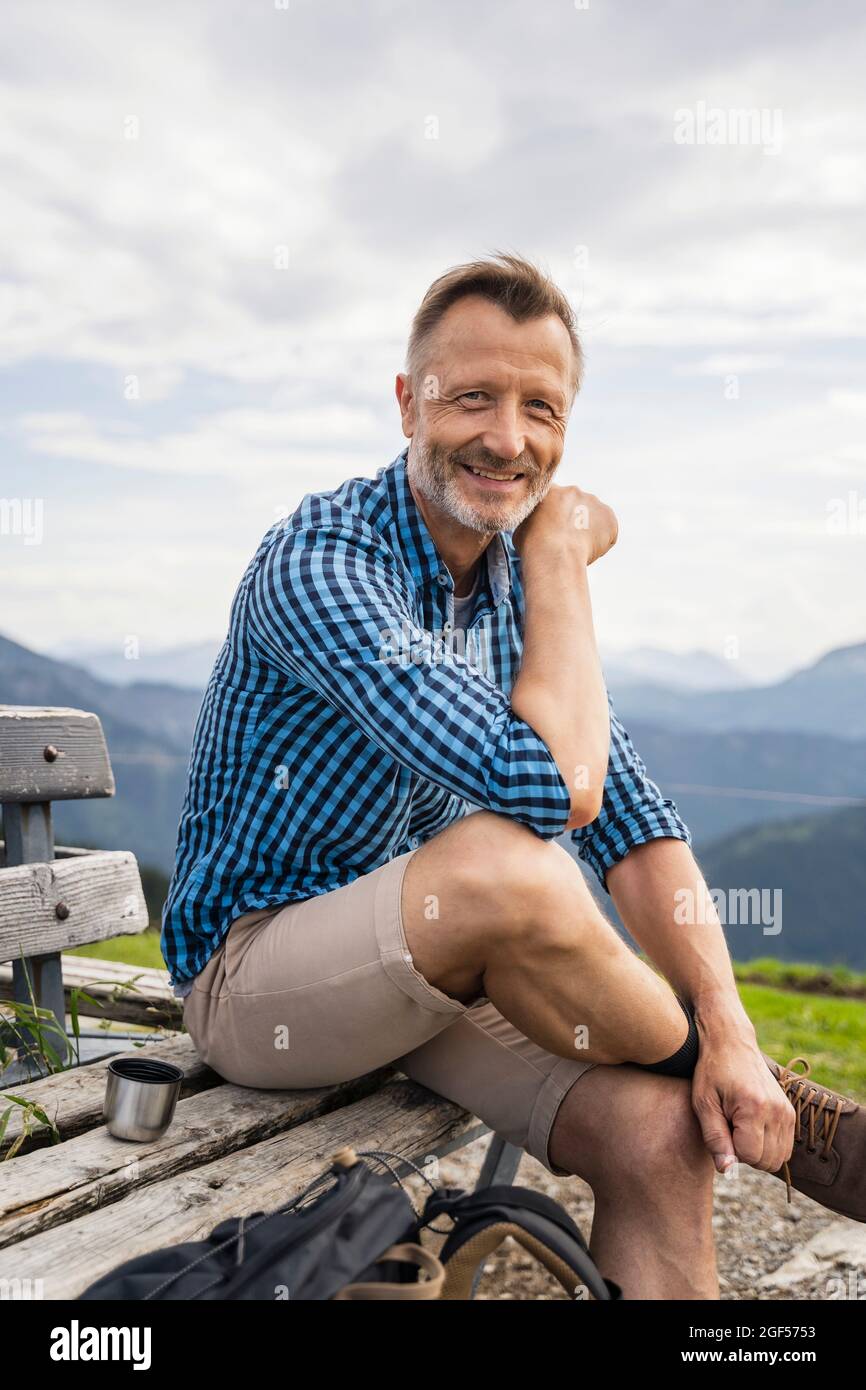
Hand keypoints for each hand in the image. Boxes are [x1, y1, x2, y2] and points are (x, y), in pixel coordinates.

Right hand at [513, 484, 617, 566]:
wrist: (554, 555)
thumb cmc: (533, 546)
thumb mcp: (522, 526)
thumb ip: (533, 520)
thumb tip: (534, 526)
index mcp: (551, 490)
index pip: (556, 500)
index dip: (556, 516)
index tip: (553, 529)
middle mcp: (574, 491)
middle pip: (577, 506)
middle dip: (574, 521)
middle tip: (566, 541)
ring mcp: (594, 503)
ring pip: (594, 518)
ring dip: (588, 530)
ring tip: (576, 549)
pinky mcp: (610, 519)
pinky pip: (607, 533)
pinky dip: (601, 543)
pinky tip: (588, 552)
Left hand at [691, 1038, 795, 1175]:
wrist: (731, 1042)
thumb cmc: (712, 1071)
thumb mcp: (704, 1104)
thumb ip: (715, 1139)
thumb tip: (727, 1170)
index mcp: (754, 1108)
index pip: (749, 1156)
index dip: (731, 1150)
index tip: (722, 1127)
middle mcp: (777, 1111)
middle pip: (767, 1162)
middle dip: (746, 1154)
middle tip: (730, 1128)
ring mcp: (787, 1112)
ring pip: (779, 1159)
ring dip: (759, 1152)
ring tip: (740, 1127)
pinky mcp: (790, 1113)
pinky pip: (785, 1148)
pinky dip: (769, 1146)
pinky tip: (751, 1127)